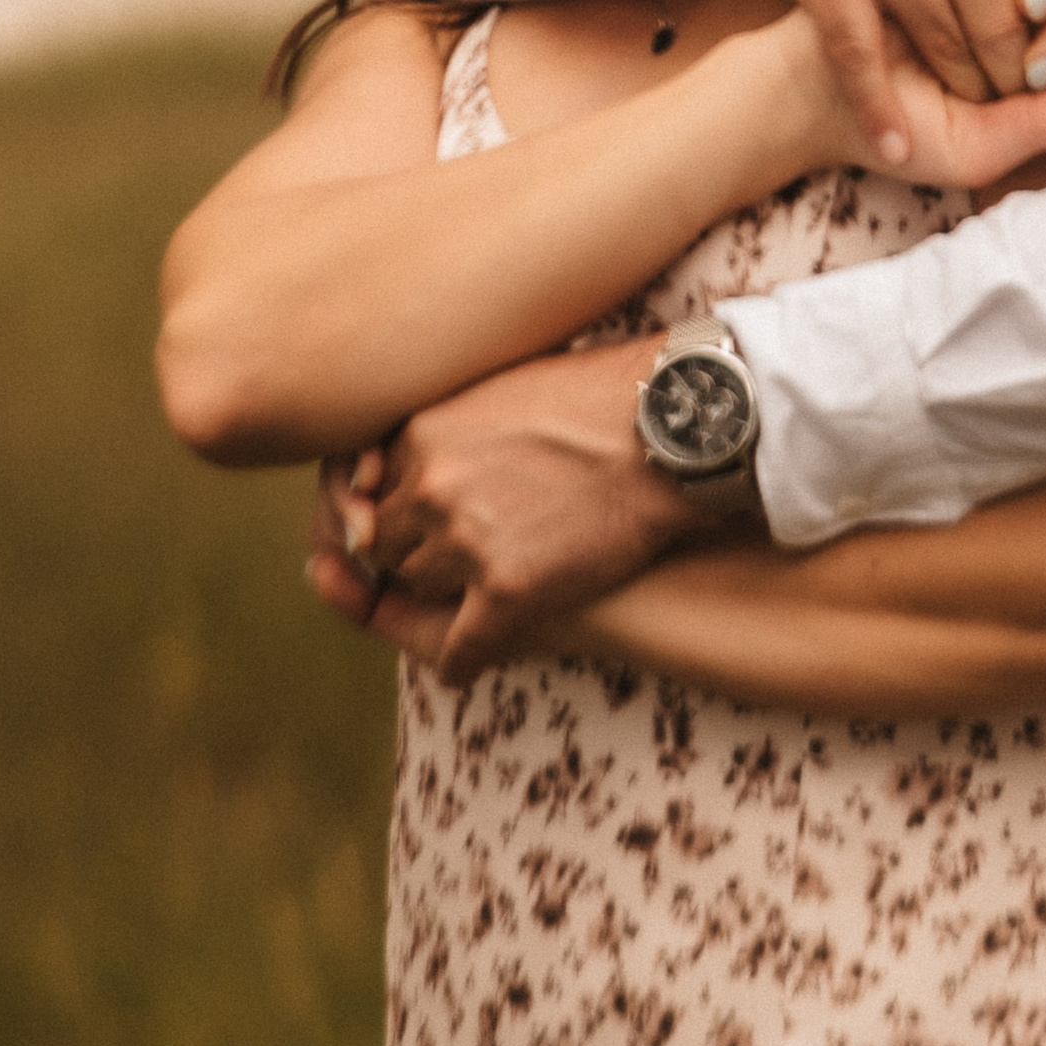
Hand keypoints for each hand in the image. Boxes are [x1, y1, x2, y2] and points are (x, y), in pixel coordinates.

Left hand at [307, 341, 685, 683]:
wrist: (668, 432)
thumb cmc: (600, 397)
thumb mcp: (503, 386)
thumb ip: (447, 424)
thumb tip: (409, 461)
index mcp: (423, 433)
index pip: (377, 491)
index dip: (404, 506)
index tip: (429, 515)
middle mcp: (431, 488)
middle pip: (390, 543)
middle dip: (417, 547)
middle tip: (461, 548)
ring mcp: (465, 542)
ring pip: (420, 589)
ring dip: (445, 591)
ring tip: (483, 584)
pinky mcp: (508, 592)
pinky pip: (457, 649)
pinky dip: (461, 659)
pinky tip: (469, 659)